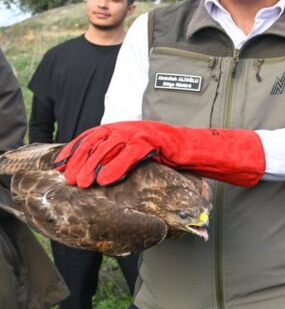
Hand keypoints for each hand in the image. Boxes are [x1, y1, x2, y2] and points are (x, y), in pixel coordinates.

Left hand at [55, 121, 264, 187]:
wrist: (201, 148)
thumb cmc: (172, 156)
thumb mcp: (143, 156)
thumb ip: (124, 159)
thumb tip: (102, 176)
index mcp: (124, 129)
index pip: (93, 136)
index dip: (74, 150)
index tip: (59, 165)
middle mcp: (130, 127)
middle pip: (96, 140)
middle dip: (79, 159)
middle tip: (68, 178)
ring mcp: (142, 132)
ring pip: (109, 146)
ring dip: (92, 164)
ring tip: (81, 181)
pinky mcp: (155, 140)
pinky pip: (130, 153)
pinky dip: (115, 166)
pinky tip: (104, 179)